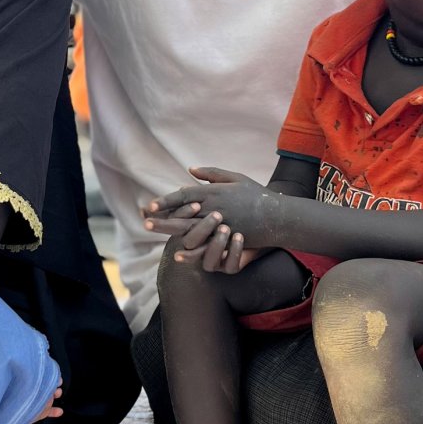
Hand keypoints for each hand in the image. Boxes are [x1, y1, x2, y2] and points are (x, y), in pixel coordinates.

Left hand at [143, 168, 279, 247]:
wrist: (277, 216)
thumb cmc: (256, 194)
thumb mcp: (235, 178)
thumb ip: (212, 173)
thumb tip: (189, 169)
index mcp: (215, 193)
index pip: (184, 195)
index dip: (167, 200)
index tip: (151, 205)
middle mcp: (214, 209)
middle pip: (182, 215)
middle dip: (162, 218)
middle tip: (144, 222)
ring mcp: (220, 226)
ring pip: (190, 231)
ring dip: (171, 233)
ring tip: (157, 236)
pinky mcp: (227, 240)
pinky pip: (205, 247)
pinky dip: (190, 251)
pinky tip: (178, 254)